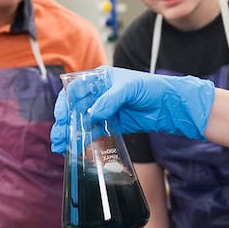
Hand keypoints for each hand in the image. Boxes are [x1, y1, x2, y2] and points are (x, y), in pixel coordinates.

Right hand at [51, 66, 214, 153]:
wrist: (170, 105)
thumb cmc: (152, 88)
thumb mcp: (131, 88)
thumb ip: (111, 99)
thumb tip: (93, 113)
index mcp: (100, 79)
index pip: (75, 90)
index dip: (66, 103)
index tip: (63, 117)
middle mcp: (99, 94)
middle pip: (74, 108)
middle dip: (64, 123)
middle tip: (58, 138)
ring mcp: (104, 110)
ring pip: (81, 121)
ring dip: (70, 134)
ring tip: (61, 147)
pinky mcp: (112, 124)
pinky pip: (93, 131)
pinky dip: (84, 139)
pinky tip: (76, 148)